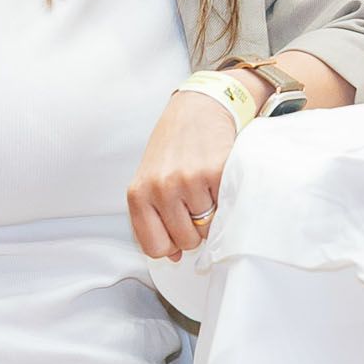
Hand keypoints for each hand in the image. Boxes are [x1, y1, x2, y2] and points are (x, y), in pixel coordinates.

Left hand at [128, 91, 241, 260]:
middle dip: (194, 228)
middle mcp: (161, 188)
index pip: (155, 248)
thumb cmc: (173, 147)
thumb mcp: (150, 180)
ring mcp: (188, 181)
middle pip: (185, 241)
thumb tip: (173, 256)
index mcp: (138, 194)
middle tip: (195, 202)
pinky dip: (225, 200)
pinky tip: (218, 180)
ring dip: (212, 214)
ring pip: (208, 228)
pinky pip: (226, 209)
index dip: (171, 244)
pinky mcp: (216, 173)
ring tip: (206, 189)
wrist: (198, 108)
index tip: (178, 229)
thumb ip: (153, 219)